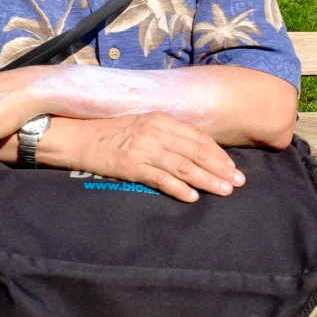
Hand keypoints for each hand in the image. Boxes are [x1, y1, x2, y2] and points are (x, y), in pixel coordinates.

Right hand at [64, 112, 244, 202]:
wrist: (79, 136)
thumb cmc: (111, 131)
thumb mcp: (142, 123)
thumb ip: (166, 132)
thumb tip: (194, 148)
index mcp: (160, 118)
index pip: (197, 136)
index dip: (218, 152)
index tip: (231, 166)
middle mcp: (155, 131)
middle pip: (195, 151)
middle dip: (220, 167)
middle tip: (238, 182)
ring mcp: (143, 148)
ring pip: (183, 166)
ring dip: (207, 180)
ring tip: (224, 191)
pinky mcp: (131, 166)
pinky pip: (161, 178)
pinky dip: (179, 188)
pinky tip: (192, 197)